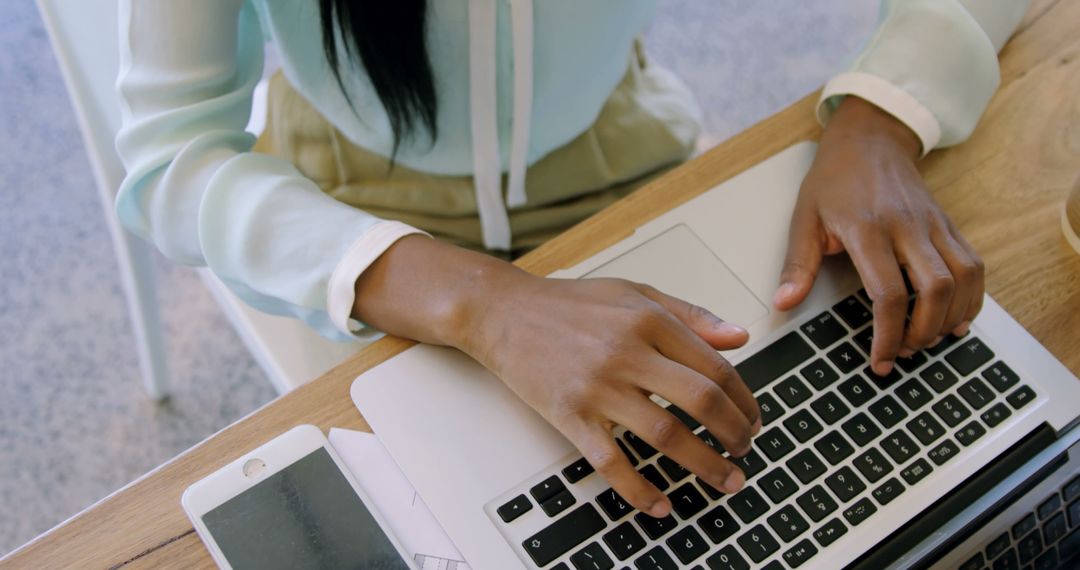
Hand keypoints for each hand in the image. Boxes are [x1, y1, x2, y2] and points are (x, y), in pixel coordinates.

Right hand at [460, 275, 760, 516]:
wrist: (504, 312)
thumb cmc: (568, 304)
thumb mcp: (635, 293)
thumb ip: (689, 315)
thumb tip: (739, 337)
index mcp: (648, 321)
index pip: (715, 366)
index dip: (744, 399)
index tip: (753, 419)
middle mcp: (627, 352)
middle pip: (700, 401)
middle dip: (734, 434)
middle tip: (746, 452)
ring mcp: (597, 387)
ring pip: (665, 435)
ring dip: (703, 465)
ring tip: (724, 480)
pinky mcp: (570, 414)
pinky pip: (611, 462)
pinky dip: (639, 489)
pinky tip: (659, 504)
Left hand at [775, 96, 984, 374]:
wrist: (870, 139)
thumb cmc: (834, 180)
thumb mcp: (804, 218)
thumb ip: (796, 264)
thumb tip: (783, 303)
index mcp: (867, 229)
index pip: (888, 292)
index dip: (887, 334)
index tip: (879, 361)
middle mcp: (907, 226)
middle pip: (935, 289)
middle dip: (924, 331)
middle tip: (904, 353)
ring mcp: (933, 224)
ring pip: (963, 278)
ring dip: (951, 317)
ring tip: (928, 339)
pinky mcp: (949, 224)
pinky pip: (973, 265)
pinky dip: (971, 296)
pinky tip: (956, 318)